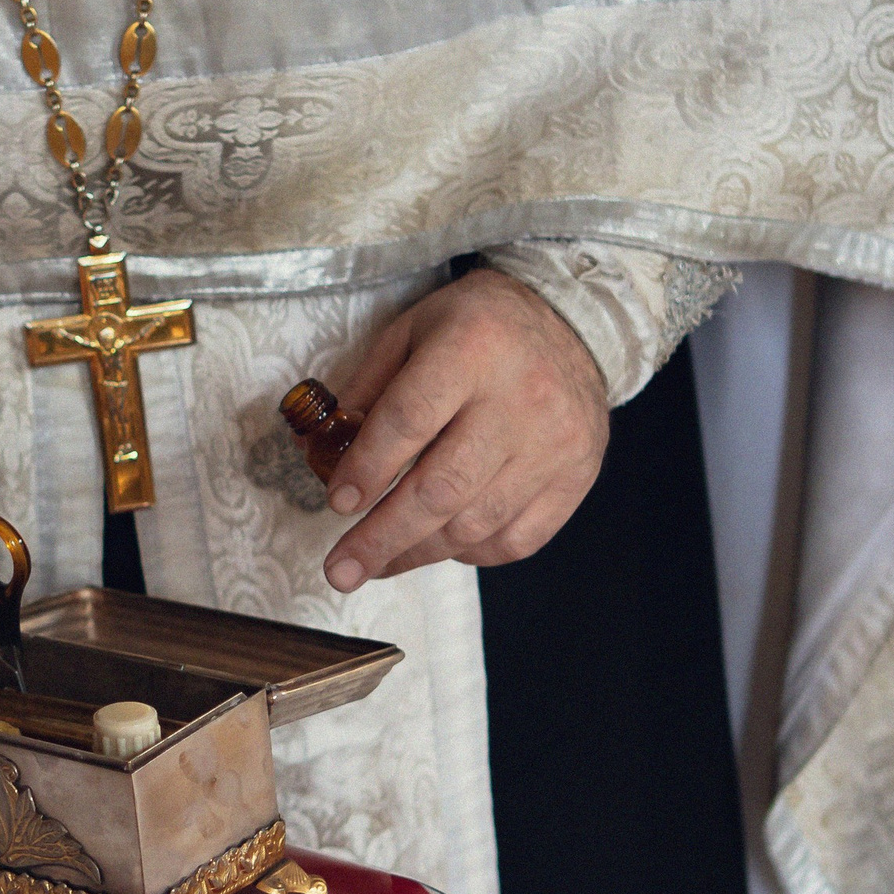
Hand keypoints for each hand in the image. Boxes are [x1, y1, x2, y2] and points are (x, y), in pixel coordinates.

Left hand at [321, 271, 608, 589]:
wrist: (573, 324)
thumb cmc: (480, 328)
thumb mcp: (413, 330)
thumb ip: (368, 388)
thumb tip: (318, 450)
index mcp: (472, 348)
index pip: (410, 419)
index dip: (368, 467)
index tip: (338, 503)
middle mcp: (519, 399)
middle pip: (441, 488)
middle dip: (382, 537)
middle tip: (341, 569)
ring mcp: (553, 445)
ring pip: (475, 524)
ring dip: (416, 553)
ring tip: (377, 564)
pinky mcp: (575, 479)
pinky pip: (516, 539)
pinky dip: (469, 552)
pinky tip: (439, 544)